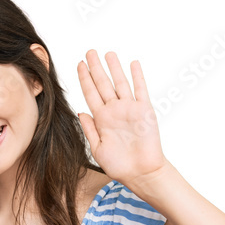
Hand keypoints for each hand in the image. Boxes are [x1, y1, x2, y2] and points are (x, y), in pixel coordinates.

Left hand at [76, 49, 166, 186]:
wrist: (141, 173)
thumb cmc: (119, 165)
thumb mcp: (97, 148)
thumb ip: (89, 129)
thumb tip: (80, 112)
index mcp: (101, 119)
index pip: (90, 93)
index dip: (84, 78)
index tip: (79, 64)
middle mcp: (114, 111)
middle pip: (103, 84)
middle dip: (96, 67)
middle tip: (90, 51)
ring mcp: (130, 109)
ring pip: (121, 83)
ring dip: (115, 68)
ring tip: (108, 53)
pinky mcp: (144, 111)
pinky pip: (141, 90)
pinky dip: (137, 77)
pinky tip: (133, 64)